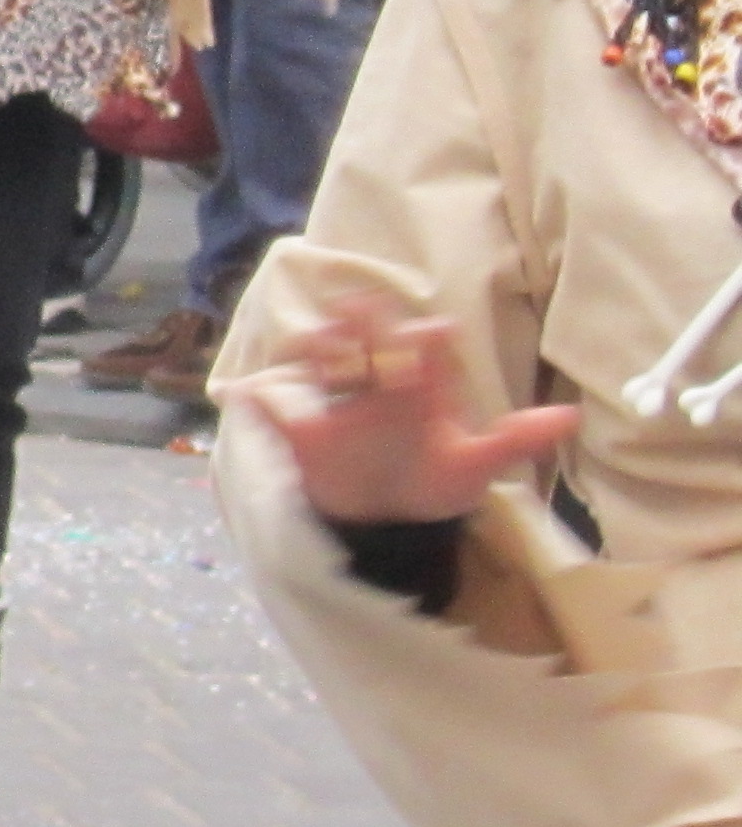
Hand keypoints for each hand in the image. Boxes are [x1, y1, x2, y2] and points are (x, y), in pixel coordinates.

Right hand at [237, 282, 576, 524]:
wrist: (387, 518)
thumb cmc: (432, 480)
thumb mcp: (477, 466)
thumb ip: (516, 440)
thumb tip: (574, 417)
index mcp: (419, 384)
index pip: (422, 349)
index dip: (425, 340)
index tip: (432, 334)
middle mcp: (376, 382)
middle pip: (367, 340)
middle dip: (364, 323)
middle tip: (360, 308)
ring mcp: (336, 403)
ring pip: (323, 360)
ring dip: (319, 349)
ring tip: (319, 352)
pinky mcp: (303, 431)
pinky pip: (276, 412)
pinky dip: (261, 405)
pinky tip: (251, 397)